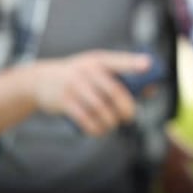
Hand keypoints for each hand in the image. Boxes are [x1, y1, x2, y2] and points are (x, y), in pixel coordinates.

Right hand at [32, 49, 153, 135]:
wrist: (41, 80)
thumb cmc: (80, 75)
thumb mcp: (97, 68)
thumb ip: (121, 77)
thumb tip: (152, 89)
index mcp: (99, 60)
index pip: (119, 61)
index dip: (134, 63)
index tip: (148, 65)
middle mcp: (87, 70)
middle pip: (113, 91)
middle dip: (126, 107)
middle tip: (130, 117)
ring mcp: (74, 86)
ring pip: (100, 108)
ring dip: (111, 121)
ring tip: (113, 125)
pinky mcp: (64, 102)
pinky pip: (84, 118)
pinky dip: (95, 128)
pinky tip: (100, 131)